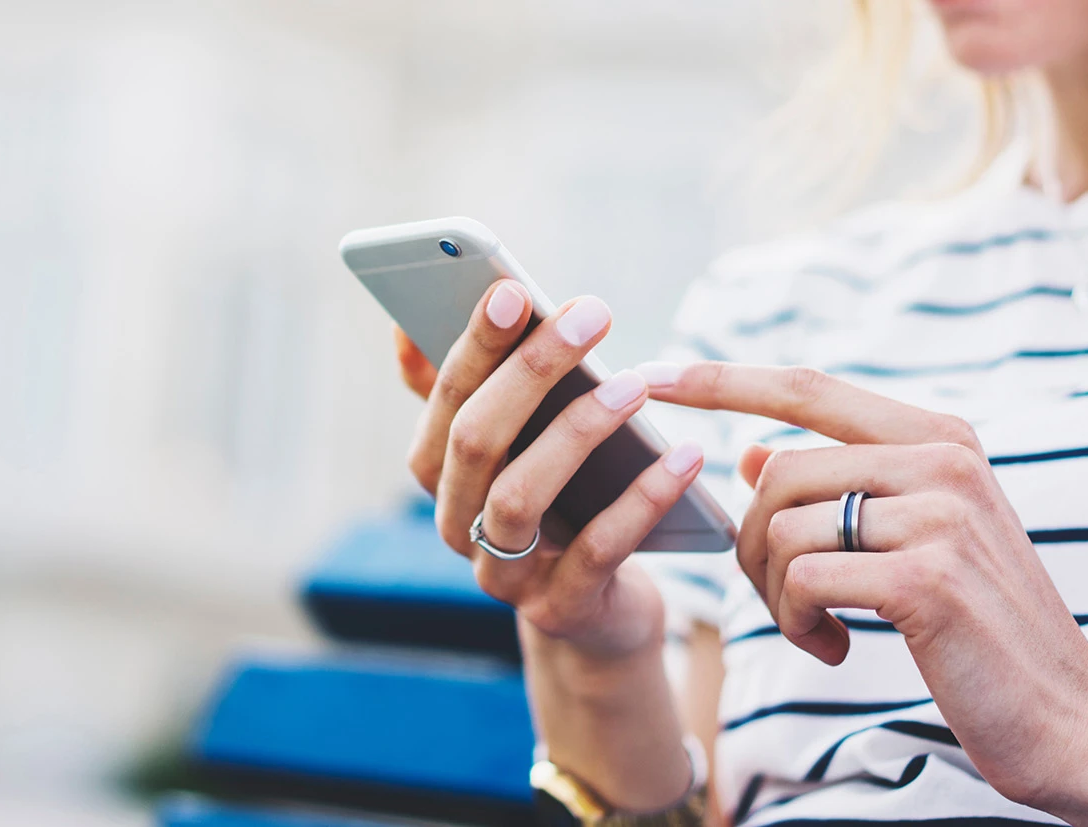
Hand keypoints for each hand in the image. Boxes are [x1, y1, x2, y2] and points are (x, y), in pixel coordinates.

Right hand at [399, 282, 707, 658]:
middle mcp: (455, 522)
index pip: (445, 398)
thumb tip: (404, 328)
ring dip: (577, 432)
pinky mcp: (559, 610)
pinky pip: (597, 551)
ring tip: (633, 385)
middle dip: (530, 372)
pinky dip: (640, 501)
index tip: (513, 288)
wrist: (597, 611)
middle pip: (474, 441)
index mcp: (437, 471)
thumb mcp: (510, 446)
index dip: (475, 344)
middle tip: (591, 314)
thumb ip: (466, 388)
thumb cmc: (559, 500)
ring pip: (519, 497)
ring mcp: (503, 574)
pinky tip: (684, 457)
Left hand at [642, 360, 1087, 806]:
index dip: (724, 380)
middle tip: (784, 602)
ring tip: (818, 631)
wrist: (1068, 714)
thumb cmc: (983, 627)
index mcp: (940, 438)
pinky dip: (800, 624)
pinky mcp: (926, 578)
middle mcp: (943, 461)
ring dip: (775, 595)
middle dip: (752, 545)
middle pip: (778, 472)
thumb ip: (843, 488)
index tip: (653, 375)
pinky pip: (803, 580)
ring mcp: (939, 516)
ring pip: (782, 527)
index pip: (808, 387)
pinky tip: (837, 650)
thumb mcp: (917, 539)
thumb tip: (750, 453)